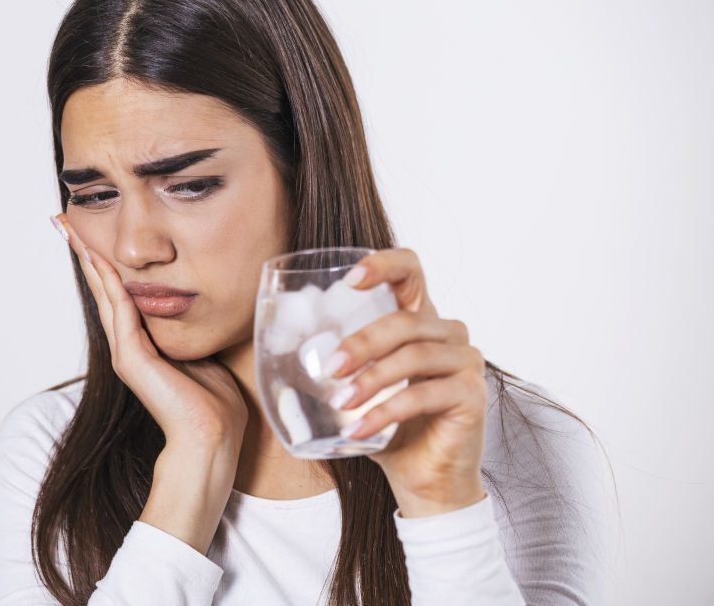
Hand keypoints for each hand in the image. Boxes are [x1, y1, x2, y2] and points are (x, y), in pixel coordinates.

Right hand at [51, 213, 247, 452]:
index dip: (105, 263)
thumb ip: (188, 330)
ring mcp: (126, 353)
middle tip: (65, 222)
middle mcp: (128, 346)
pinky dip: (109, 284)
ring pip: (104, 295)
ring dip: (89, 261)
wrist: (211, 436)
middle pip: (102, 289)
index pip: (118, 294)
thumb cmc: (214, 403)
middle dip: (85, 254)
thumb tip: (198, 306)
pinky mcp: (132, 360)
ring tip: (72, 231)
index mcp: (143, 344)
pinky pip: (120, 311)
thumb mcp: (201, 352)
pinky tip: (101, 259)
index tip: (92, 233)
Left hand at [327, 248, 487, 516]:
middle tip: (330, 367)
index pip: (411, 271)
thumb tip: (272, 347)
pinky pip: (424, 394)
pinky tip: (357, 429)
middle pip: (406, 320)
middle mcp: (448, 333)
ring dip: (372, 379)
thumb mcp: (355, 388)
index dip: (384, 264)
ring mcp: (466, 362)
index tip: (350, 278)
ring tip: (340, 403)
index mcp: (419, 320)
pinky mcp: (472, 395)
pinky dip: (385, 412)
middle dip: (362, 342)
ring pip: (415, 355)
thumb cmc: (386, 428)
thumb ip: (333, 362)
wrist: (423, 480)